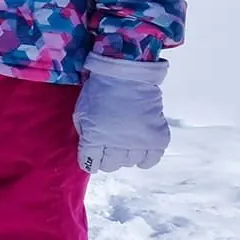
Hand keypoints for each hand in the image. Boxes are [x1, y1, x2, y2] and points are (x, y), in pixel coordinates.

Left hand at [74, 56, 170, 171]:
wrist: (127, 75)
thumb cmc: (100, 90)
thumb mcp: (82, 111)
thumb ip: (84, 132)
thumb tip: (89, 149)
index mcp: (95, 137)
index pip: (90, 162)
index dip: (89, 162)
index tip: (92, 160)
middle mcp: (116, 143)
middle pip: (110, 165)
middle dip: (106, 160)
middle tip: (108, 151)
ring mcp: (138, 142)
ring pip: (129, 162)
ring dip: (125, 156)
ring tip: (124, 145)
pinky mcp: (156, 138)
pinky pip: (151, 159)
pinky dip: (145, 159)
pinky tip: (140, 153)